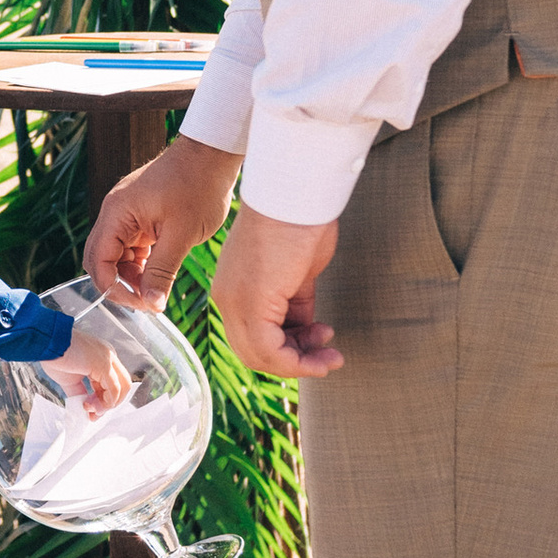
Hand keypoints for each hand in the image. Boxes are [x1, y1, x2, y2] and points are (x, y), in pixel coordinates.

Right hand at [46, 331, 129, 415]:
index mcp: (102, 357)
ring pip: (122, 388)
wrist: (46, 344)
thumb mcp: (70, 379)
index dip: (103, 400)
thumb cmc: (54, 356)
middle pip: (122, 385)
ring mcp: (109, 359)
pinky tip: (90, 407)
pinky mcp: (104, 365)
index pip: (112, 382)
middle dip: (108, 404)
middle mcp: (109, 356)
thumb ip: (80, 392)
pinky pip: (114, 389)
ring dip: (107, 405)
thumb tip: (84, 407)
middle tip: (92, 414)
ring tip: (90, 411)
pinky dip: (105, 403)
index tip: (89, 410)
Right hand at [84, 131, 239, 302]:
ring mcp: (128, 213)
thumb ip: (163, 271)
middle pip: (102, 259)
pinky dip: (143, 263)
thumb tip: (152, 304)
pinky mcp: (142, 215)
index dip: (113, 287)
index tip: (140, 304)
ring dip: (134, 276)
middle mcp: (116, 212)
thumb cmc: (198, 186)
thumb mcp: (182, 235)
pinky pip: (133, 246)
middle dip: (121, 284)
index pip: (98, 261)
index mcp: (117, 213)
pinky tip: (160, 275)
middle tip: (148, 303)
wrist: (213, 154)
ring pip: (119, 255)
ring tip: (158, 291)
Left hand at [211, 200, 341, 380]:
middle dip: (295, 359)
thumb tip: (305, 327)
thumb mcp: (297, 273)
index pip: (252, 337)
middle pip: (255, 352)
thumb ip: (294, 303)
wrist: (297, 194)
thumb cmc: (300, 222)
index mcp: (233, 287)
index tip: (317, 341)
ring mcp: (236, 302)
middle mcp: (227, 298)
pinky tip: (325, 350)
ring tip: (330, 355)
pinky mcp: (250, 304)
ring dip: (301, 363)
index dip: (287, 349)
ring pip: (261, 356)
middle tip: (327, 356)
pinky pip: (271, 351)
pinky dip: (299, 360)